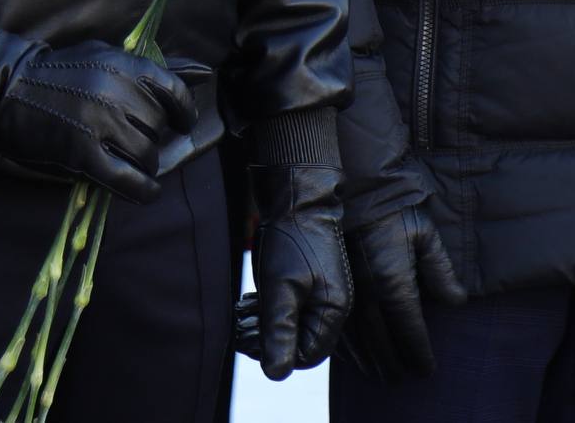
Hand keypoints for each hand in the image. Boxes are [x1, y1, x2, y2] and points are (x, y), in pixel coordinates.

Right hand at [0, 38, 193, 203]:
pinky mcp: (82, 153)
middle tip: (140, 142)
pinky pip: (126, 180)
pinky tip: (147, 191)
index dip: (183, 111)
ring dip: (145, 163)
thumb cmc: (59, 72)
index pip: (173, 90)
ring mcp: (98, 123)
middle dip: (153, 137)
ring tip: (135, 163)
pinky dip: (143, 190)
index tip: (183, 122)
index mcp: (122, 64)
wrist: (8, 90)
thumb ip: (152, 69)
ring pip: (146, 153)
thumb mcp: (105, 56)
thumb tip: (207, 73)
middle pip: (157, 126)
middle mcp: (115, 91)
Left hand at [248, 164, 351, 379]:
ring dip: (263, 326)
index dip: (276, 353)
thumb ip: (279, 330)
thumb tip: (276, 375)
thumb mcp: (279, 288)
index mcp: (332, 312)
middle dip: (266, 340)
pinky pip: (287, 314)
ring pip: (289, 330)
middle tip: (242, 322)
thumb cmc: (290, 240)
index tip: (252, 336)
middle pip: (297, 346)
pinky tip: (251, 301)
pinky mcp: (306, 288)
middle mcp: (330, 309)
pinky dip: (267, 313)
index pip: (305, 357)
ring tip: (243, 309)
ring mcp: (319, 298)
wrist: (296, 201)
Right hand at [341, 202, 464, 380]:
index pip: (409, 330)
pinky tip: (354, 354)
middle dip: (393, 363)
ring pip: (357, 339)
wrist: (357, 186)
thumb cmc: (397, 208)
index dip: (418, 353)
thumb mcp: (426, 235)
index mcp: (394, 282)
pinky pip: (338, 324)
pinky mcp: (333, 283)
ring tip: (380, 374)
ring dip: (369, 360)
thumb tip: (455, 303)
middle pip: (381, 342)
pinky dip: (348, 346)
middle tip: (402, 378)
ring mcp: (347, 290)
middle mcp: (368, 293)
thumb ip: (441, 272)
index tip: (426, 369)